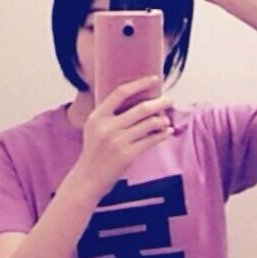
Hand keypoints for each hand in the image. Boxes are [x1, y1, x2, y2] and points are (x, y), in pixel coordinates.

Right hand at [75, 75, 173, 198]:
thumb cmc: (95, 152)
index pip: (120, 92)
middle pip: (141, 108)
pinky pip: (151, 140)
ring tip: (166, 121)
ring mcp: (118, 141)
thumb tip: (136, 99)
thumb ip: (109, 114)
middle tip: (169, 100)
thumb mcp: (94, 128)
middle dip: (160, 102)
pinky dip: (162, 135)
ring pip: (149, 124)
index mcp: (97, 116)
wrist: (88, 178)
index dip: (139, 83)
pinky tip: (167, 132)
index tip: (154, 79)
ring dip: (162, 121)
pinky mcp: (127, 155)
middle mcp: (107, 127)